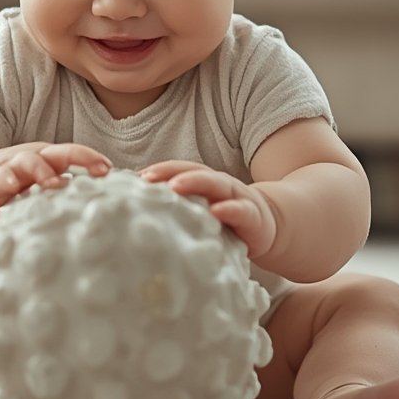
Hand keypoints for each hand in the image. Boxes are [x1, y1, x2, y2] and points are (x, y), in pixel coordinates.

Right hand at [0, 142, 110, 221]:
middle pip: (62, 152)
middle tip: (101, 170)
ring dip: (45, 171)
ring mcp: (15, 166)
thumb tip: (103, 213)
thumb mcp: (46, 189)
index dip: (94, 160)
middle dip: (83, 158)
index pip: (78, 154)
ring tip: (57, 184)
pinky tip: (14, 186)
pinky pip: (1, 177)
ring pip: (32, 161)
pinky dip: (8, 179)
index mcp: (52, 160)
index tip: (112, 170)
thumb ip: (70, 196)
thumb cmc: (21, 189)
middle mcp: (37, 158)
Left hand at [139, 161, 277, 259]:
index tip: (132, 177)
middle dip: (169, 172)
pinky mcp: (253, 217)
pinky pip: (241, 211)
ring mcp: (236, 198)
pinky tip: (217, 212)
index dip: (156, 171)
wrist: (266, 228)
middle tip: (146, 178)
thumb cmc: (223, 221)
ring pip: (215, 184)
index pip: (177, 171)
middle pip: (192, 171)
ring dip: (195, 182)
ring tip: (175, 187)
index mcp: (202, 182)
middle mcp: (218, 185)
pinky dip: (229, 209)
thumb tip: (136, 214)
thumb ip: (175, 209)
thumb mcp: (198, 213)